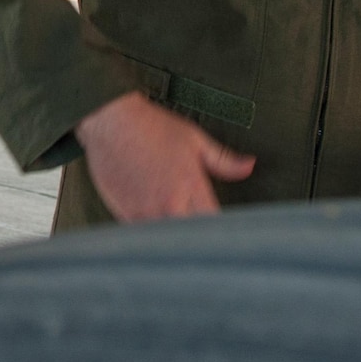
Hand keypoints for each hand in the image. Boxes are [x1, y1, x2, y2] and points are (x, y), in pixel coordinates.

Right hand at [75, 90, 254, 222]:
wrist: (110, 120)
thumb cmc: (151, 126)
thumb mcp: (195, 140)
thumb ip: (224, 160)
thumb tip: (250, 165)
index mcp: (192, 187)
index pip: (215, 225)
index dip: (220, 232)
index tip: (222, 233)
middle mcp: (169, 204)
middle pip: (191, 239)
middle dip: (197, 239)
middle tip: (199, 237)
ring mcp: (145, 211)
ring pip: (165, 241)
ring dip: (172, 239)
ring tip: (175, 232)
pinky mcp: (123, 212)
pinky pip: (141, 234)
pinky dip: (149, 233)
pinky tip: (152, 222)